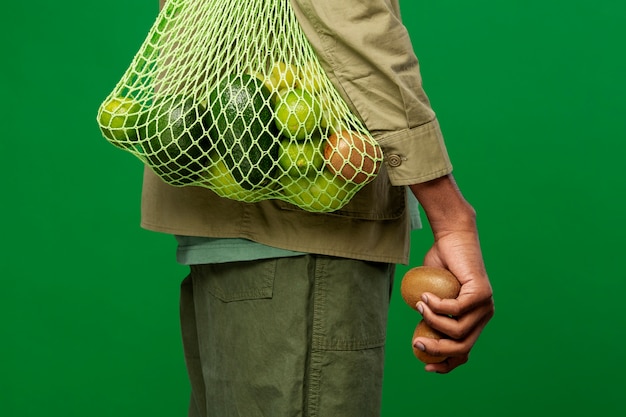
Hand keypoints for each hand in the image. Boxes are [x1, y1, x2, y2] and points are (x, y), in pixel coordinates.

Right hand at [414, 230, 493, 372]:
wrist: (452, 238)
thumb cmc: (439, 263)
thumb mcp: (432, 296)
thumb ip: (430, 315)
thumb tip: (419, 336)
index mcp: (474, 320)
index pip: (464, 352)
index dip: (446, 363)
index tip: (425, 364)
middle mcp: (484, 316)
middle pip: (462, 347)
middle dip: (437, 349)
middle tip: (416, 343)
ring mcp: (486, 305)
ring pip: (457, 330)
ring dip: (432, 321)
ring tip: (419, 305)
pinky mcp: (482, 293)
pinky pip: (456, 310)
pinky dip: (436, 306)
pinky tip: (425, 297)